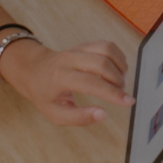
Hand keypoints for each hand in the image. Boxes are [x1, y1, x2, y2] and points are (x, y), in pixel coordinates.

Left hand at [0, 40, 132, 125]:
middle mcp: (69, 59)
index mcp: (60, 78)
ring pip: (107, 50)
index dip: (112, 94)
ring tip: (120, 81)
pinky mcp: (85, 44)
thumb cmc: (45, 94)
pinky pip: (107, 45)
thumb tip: (102, 115)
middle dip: (118, 80)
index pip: (92, 83)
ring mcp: (78, 48)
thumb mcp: (55, 113)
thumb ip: (78, 117)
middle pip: (102, 64)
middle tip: (121, 93)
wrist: (34, 70)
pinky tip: (118, 69)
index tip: (128, 102)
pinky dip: (118, 57)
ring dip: (120, 66)